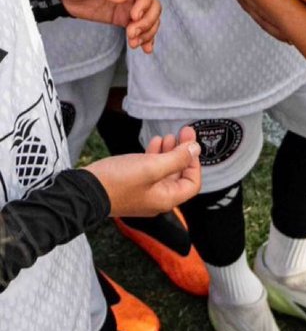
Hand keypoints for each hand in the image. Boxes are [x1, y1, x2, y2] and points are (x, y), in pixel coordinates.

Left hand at [52, 0, 160, 50]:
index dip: (145, 2)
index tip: (133, 16)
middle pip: (153, 4)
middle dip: (147, 21)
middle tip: (132, 33)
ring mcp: (128, 3)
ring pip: (149, 17)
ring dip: (147, 31)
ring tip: (134, 43)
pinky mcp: (122, 16)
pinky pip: (138, 26)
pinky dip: (145, 37)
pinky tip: (145, 47)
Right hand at [83, 128, 200, 215]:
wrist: (83, 191)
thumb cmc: (118, 181)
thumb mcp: (151, 167)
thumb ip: (176, 159)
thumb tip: (196, 149)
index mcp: (166, 199)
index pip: (191, 184)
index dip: (194, 163)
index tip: (191, 145)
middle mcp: (157, 199)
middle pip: (178, 175)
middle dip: (182, 153)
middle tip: (183, 132)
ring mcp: (143, 193)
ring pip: (164, 171)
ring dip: (169, 152)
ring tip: (168, 136)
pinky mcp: (131, 186)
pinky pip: (149, 171)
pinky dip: (154, 156)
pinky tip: (154, 143)